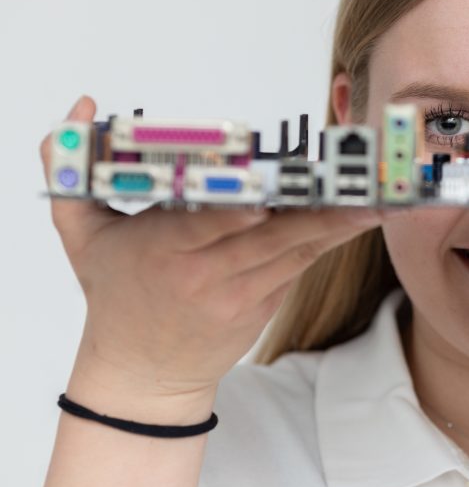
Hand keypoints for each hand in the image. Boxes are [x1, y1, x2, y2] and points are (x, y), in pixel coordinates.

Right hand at [41, 96, 391, 414]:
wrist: (143, 374)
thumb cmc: (114, 295)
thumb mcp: (81, 237)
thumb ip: (73, 173)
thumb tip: (79, 112)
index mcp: (163, 251)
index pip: (203, 228)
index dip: (234, 214)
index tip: (263, 199)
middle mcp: (207, 274)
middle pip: (267, 239)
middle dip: (315, 215)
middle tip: (357, 192)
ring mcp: (242, 293)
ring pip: (295, 253)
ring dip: (338, 227)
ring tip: (377, 202)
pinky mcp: (265, 303)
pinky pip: (300, 265)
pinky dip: (329, 241)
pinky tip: (360, 219)